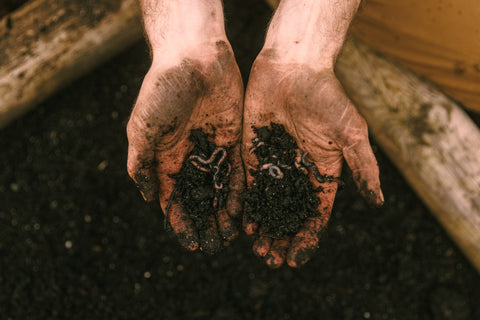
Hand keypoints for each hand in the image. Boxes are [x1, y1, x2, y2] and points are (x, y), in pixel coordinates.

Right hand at [127, 40, 243, 253]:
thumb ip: (141, 162)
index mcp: (164, 158)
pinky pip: (236, 171)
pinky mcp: (232, 140)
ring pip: (218, 189)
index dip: (180, 221)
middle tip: (215, 246)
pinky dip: (238, 191)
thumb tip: (149, 197)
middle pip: (198, 199)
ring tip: (230, 237)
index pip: (173, 198)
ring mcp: (212, 150)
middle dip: (204, 222)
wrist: (194, 57)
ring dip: (223, 213)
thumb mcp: (142, 127)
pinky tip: (243, 210)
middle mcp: (189, 158)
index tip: (190, 242)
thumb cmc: (162, 89)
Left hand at [242, 51, 382, 267]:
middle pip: (290, 213)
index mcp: (323, 171)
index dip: (308, 236)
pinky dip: (246, 204)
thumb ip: (363, 166)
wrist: (293, 66)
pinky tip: (242, 222)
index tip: (297, 258)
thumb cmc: (327, 96)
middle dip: (282, 237)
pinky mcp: (252, 151)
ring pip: (268, 203)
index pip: (316, 212)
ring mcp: (274, 163)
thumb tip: (378, 202)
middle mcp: (298, 172)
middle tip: (272, 260)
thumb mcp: (350, 132)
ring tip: (258, 249)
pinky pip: (248, 183)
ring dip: (264, 227)